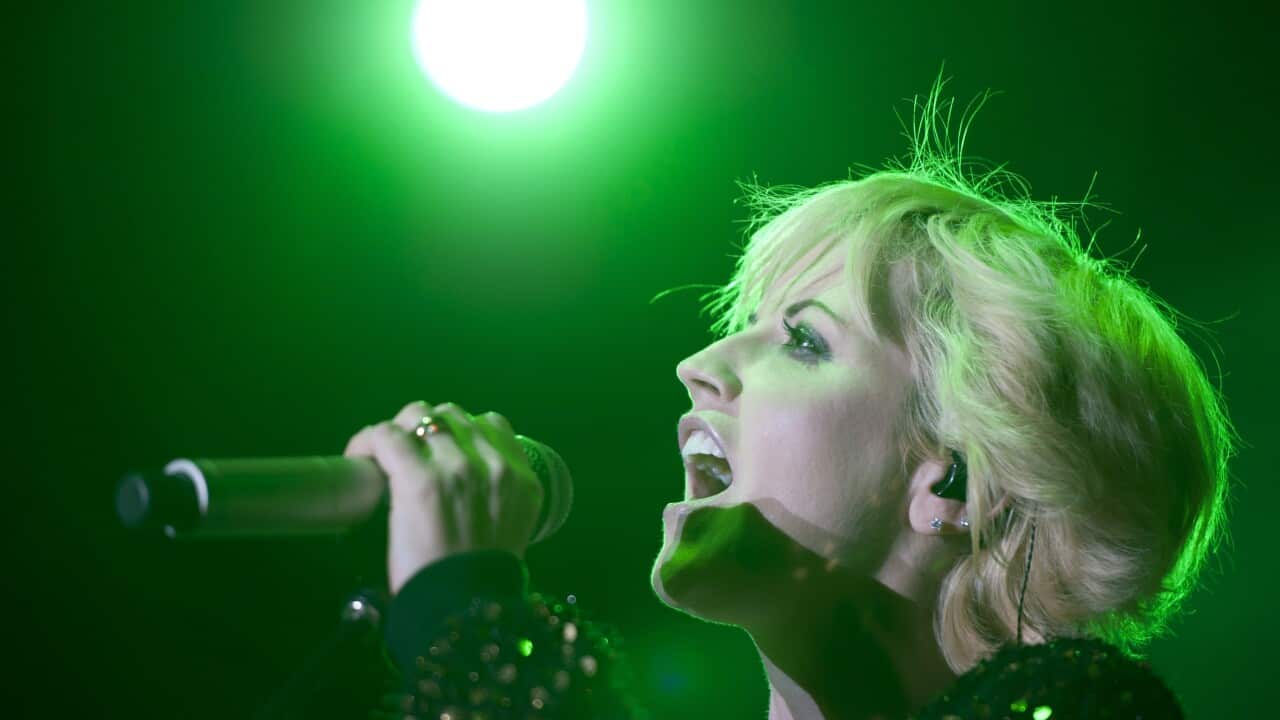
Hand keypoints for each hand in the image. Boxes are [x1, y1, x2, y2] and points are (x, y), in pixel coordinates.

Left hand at [343, 400, 542, 595]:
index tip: (438, 451)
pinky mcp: (420, 478)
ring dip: (397, 431)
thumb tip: (467, 488)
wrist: (464, 611)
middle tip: (405, 455)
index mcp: (521, 478)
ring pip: (417, 416)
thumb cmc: (481, 584)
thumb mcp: (512, 530)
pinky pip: (386, 436)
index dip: (458, 431)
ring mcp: (458, 467)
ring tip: (383, 456)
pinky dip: (368, 442)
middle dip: (424, 428)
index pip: (490, 423)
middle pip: (451, 415)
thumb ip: (499, 500)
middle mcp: (494, 465)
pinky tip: (359, 457)